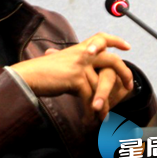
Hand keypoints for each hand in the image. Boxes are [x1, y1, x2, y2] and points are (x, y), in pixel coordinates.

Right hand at [11, 33, 132, 122]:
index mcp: (79, 49)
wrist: (28, 76)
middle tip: (128, 88)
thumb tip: (85, 84)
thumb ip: (76, 69)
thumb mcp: (61, 65)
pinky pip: (90, 97)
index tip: (128, 47)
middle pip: (112, 61)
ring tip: (102, 117)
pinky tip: (89, 120)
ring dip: (103, 105)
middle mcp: (82, 53)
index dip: (116, 41)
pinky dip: (91, 111)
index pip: (101, 37)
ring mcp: (80, 65)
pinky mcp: (76, 78)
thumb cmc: (42, 73)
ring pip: (101, 86)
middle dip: (124, 74)